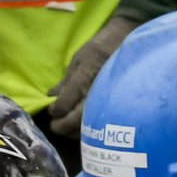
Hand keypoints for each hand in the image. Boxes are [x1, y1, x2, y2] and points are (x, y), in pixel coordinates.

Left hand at [46, 17, 135, 138]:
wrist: (125, 45)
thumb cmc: (99, 49)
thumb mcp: (77, 60)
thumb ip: (65, 81)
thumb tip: (51, 95)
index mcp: (82, 82)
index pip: (62, 106)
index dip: (54, 110)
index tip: (51, 109)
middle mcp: (93, 96)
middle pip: (74, 122)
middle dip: (61, 127)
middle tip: (55, 125)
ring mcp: (105, 103)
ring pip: (88, 128)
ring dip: (74, 132)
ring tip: (67, 127)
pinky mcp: (114, 107)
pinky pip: (100, 125)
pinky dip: (89, 130)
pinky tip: (83, 127)